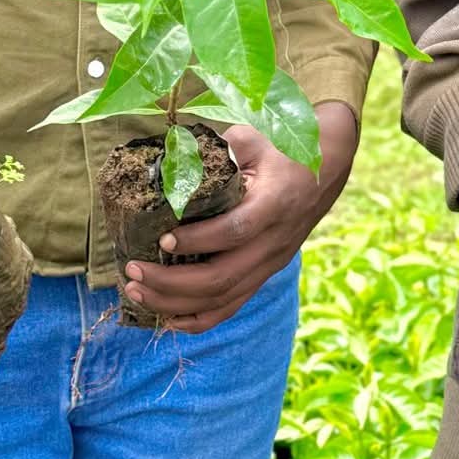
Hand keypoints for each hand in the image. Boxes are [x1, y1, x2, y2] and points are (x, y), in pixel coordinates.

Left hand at [122, 105, 358, 334]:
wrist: (324, 171)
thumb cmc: (282, 152)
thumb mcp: (254, 139)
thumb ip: (216, 148)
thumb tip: (171, 157)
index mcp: (274, 204)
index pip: (234, 231)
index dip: (197, 241)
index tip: (162, 238)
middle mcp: (274, 241)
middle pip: (222, 277)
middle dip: (171, 281)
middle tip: (133, 271)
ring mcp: (270, 263)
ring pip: (223, 298)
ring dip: (176, 302)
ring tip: (137, 291)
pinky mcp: (265, 274)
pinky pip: (232, 306)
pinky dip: (199, 319)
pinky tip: (168, 318)